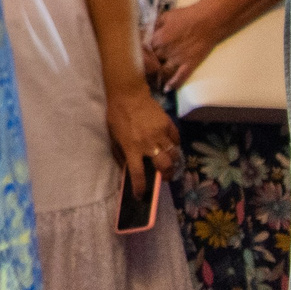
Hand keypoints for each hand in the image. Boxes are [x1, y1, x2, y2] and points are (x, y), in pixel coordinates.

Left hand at [105, 83, 180, 197]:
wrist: (128, 94)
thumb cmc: (117, 115)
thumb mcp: (113, 136)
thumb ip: (120, 154)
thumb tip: (127, 169)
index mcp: (132, 147)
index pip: (138, 174)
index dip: (140, 188)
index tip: (141, 195)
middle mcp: (148, 143)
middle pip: (165, 166)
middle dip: (167, 176)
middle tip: (165, 178)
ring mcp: (160, 134)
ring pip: (174, 155)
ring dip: (173, 163)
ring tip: (170, 165)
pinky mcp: (168, 124)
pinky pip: (176, 139)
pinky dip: (176, 145)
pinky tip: (172, 146)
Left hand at [143, 0, 233, 91]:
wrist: (208, 21)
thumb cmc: (185, 16)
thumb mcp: (164, 17)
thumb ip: (152, 25)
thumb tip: (140, 31)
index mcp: (157, 38)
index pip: (142, 50)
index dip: (137, 54)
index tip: (132, 58)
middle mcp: (165, 51)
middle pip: (150, 63)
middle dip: (145, 67)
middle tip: (138, 73)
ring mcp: (178, 59)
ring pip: (163, 72)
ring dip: (156, 78)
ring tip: (150, 83)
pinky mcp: (190, 64)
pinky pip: (180, 77)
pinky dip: (173, 84)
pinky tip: (167, 89)